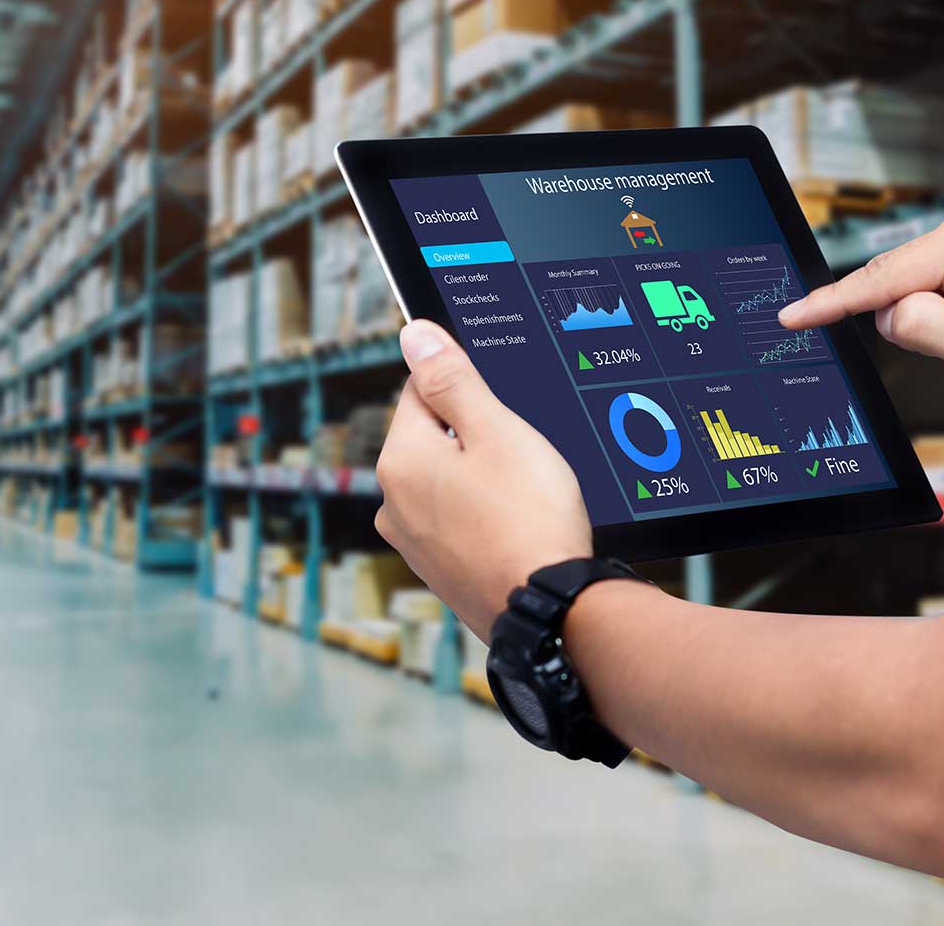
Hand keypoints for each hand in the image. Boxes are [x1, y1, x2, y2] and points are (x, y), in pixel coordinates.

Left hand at [374, 320, 593, 637]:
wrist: (550, 609)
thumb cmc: (529, 517)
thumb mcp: (497, 431)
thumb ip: (452, 379)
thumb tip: (413, 334)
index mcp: (400, 460)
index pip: (420, 390)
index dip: (467, 387)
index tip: (503, 405)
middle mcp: (393, 502)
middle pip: (433, 437)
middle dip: (475, 435)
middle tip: (522, 452)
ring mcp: (413, 542)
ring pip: (448, 481)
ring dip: (481, 476)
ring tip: (525, 492)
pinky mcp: (439, 571)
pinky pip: (458, 520)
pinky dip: (484, 514)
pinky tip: (518, 522)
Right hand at [778, 190, 943, 416]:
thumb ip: (916, 326)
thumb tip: (885, 312)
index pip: (884, 277)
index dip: (832, 303)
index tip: (789, 317)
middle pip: (898, 278)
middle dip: (913, 319)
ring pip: (912, 281)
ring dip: (933, 316)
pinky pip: (931, 278)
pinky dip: (941, 307)